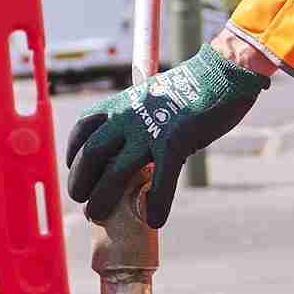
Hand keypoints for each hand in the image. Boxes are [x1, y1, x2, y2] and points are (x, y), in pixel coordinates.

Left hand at [62, 42, 270, 225]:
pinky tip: (155, 220)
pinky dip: (156, 204)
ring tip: (98, 217)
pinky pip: (161, 180)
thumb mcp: (149, 99)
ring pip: (115, 172)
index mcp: (119, 104)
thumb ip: (136, 122)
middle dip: (80, 182)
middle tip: (84, 203)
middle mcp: (128, 115)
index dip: (73, 155)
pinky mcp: (176, 140)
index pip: (81, 131)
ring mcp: (150, 129)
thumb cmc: (187, 90)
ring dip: (103, 199)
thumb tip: (133, 150)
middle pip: (90, 154)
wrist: (220, 73)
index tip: (76, 172)